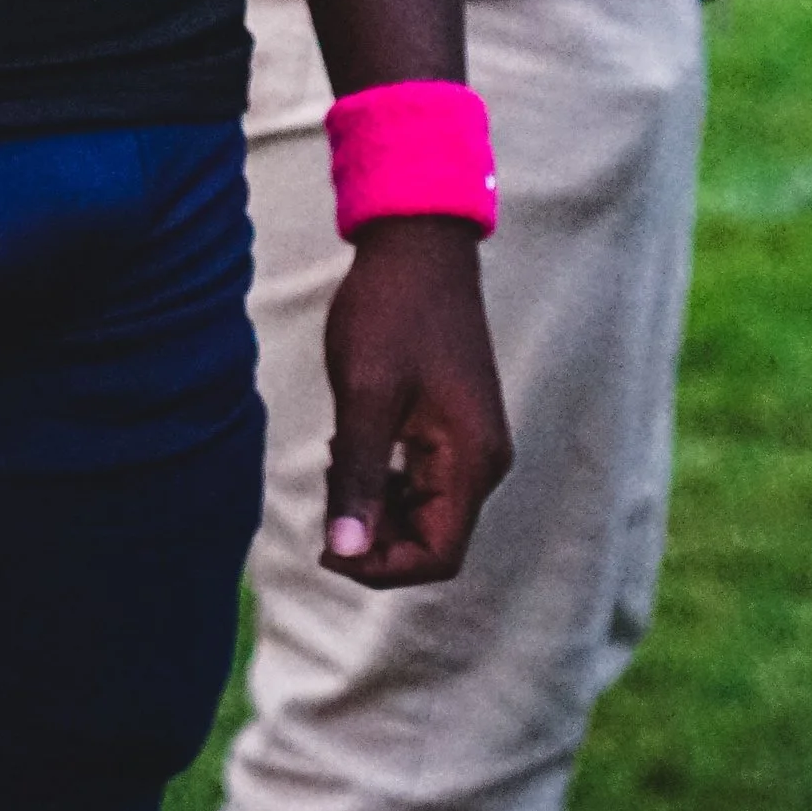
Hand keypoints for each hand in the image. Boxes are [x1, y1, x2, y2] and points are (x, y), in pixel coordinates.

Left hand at [320, 214, 511, 589]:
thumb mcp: (366, 395)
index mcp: (472, 460)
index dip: (382, 567)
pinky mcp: (456, 424)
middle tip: (327, 491)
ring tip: (336, 462)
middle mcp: (483, 460)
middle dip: (375, 535)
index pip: (438, 556)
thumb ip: (357, 477)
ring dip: (376, 506)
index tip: (328, 546)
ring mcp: (472, 442)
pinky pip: (422, 478)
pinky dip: (384, 479)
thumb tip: (344, 552)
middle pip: (432, 539)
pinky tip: (350, 446)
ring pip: (424, 511)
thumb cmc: (391, 312)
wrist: (418, 243)